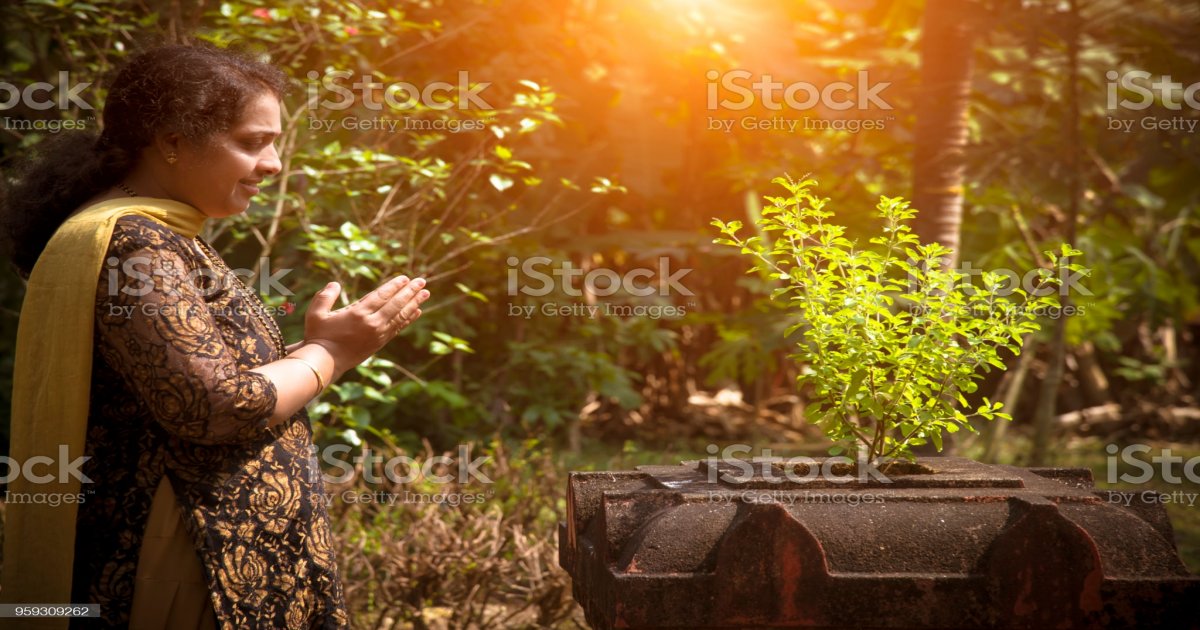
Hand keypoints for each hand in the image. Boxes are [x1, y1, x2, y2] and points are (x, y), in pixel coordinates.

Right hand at [302, 276, 428, 377]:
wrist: (325, 362)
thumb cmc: (318, 336)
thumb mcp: (316, 313)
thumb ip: (325, 296)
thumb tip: (334, 283)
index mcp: (358, 313)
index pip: (382, 296)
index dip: (395, 286)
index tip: (406, 278)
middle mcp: (372, 323)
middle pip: (396, 304)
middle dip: (410, 291)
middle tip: (422, 282)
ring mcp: (378, 334)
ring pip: (400, 315)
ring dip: (414, 303)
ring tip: (425, 294)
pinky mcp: (380, 343)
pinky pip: (398, 328)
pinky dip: (408, 319)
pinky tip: (417, 312)